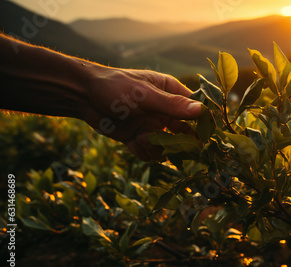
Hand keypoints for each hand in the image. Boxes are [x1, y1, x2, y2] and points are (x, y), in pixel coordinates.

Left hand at [81, 67, 201, 160]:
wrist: (83, 96)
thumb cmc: (115, 86)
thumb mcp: (145, 95)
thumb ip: (172, 105)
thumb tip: (201, 111)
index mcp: (172, 93)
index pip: (196, 109)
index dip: (203, 123)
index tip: (205, 137)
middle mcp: (166, 111)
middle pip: (186, 133)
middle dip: (180, 143)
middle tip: (176, 148)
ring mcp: (153, 126)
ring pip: (168, 147)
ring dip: (156, 147)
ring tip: (140, 138)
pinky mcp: (140, 138)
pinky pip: (151, 153)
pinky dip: (143, 151)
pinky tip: (132, 142)